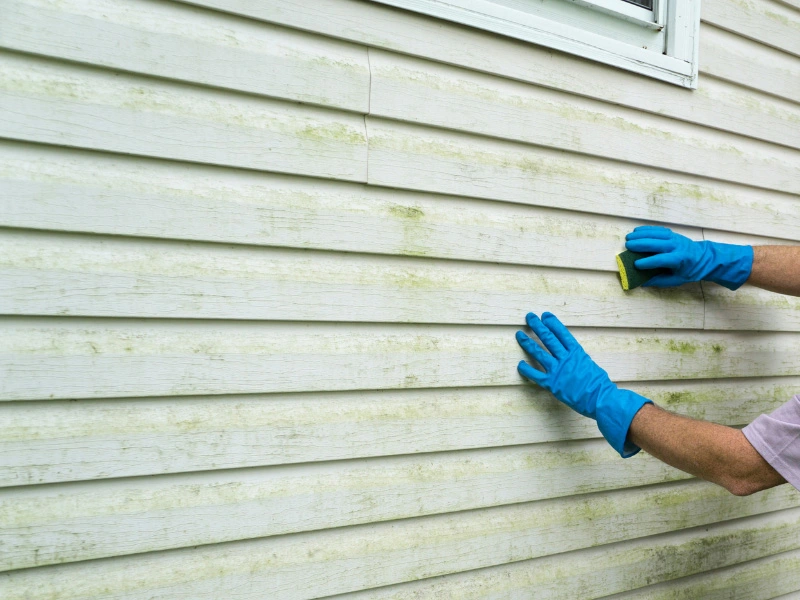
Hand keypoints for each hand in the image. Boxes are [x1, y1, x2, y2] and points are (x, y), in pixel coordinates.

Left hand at [516, 312, 650, 457]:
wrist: (601, 399)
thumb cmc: (599, 385)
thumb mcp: (590, 365)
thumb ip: (578, 358)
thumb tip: (572, 354)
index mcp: (577, 352)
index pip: (562, 333)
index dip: (553, 323)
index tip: (545, 315)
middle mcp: (566, 359)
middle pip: (549, 339)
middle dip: (538, 326)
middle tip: (530, 317)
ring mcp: (558, 370)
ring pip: (539, 353)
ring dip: (528, 343)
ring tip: (519, 335)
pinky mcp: (552, 384)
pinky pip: (536, 375)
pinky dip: (526, 370)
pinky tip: (519, 364)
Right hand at [625, 226, 752, 289]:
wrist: (704, 258)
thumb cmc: (688, 271)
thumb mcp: (676, 280)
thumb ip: (659, 281)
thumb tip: (642, 282)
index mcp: (679, 260)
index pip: (661, 260)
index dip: (648, 262)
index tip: (636, 264)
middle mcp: (676, 247)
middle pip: (657, 243)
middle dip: (641, 244)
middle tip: (628, 246)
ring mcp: (675, 238)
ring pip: (656, 234)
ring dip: (641, 235)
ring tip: (628, 238)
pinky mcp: (672, 233)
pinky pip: (658, 229)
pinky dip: (647, 229)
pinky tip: (637, 231)